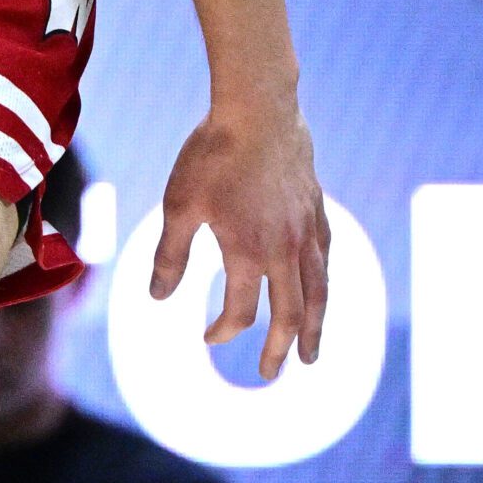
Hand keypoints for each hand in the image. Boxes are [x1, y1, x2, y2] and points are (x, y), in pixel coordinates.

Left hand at [151, 100, 328, 379]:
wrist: (258, 108)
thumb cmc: (212, 155)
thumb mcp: (179, 204)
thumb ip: (170, 255)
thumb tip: (156, 298)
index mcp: (248, 253)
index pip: (240, 312)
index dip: (222, 331)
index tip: (207, 337)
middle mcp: (284, 251)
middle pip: (289, 315)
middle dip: (280, 350)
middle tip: (274, 374)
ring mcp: (307, 232)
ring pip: (318, 293)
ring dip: (314, 328)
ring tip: (312, 354)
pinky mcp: (317, 210)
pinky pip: (326, 258)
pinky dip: (324, 283)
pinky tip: (320, 288)